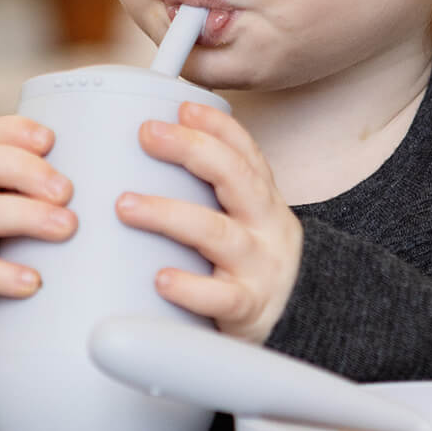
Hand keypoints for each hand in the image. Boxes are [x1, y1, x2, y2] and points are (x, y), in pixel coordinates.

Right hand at [0, 115, 76, 365]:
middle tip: (68, 190)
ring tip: (67, 226)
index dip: (16, 131)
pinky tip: (34, 281)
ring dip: (26, 216)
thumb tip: (125, 183)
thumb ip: (44, 193)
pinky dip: (2, 275)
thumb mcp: (5, 209)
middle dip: (27, 170)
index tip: (51, 139)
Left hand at [115, 102, 302, 343]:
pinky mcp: (247, 309)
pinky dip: (189, 287)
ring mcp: (258, 267)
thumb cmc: (255, 265)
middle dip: (192, 150)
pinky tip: (161, 278)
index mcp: (262, 201)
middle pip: (235, 178)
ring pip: (217, 234)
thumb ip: (211, 191)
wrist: (304, 323)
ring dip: (169, 214)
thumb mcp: (246, 220)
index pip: (245, 152)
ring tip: (127, 205)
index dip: (217, 126)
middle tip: (147, 134)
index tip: (183, 107)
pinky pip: (220, 297)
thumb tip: (149, 151)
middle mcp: (265, 226)